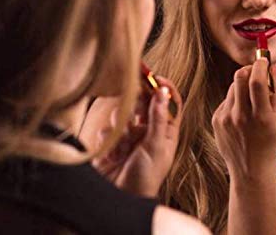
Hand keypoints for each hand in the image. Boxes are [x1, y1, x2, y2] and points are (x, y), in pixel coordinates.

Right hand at [88, 76, 181, 196]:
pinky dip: (110, 139)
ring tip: (124, 148)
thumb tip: (163, 91)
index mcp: (165, 130)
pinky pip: (108, 127)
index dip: (162, 87)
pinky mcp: (112, 140)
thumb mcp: (156, 146)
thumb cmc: (146, 177)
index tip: (154, 77)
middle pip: (142, 102)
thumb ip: (158, 117)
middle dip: (136, 106)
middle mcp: (147, 129)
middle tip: (133, 110)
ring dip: (122, 129)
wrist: (122, 198)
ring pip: (123, 113)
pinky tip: (114, 155)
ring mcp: (129, 134)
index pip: (167, 102)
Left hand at [211, 59, 275, 182]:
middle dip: (248, 69)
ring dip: (242, 86)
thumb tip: (273, 68)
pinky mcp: (216, 119)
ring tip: (250, 100)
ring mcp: (226, 117)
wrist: (250, 168)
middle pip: (239, 77)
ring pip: (233, 88)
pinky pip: (226, 100)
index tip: (263, 60)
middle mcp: (241, 116)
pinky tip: (240, 114)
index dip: (259, 65)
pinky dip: (234, 101)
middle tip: (255, 71)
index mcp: (260, 116)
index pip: (257, 81)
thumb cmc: (267, 142)